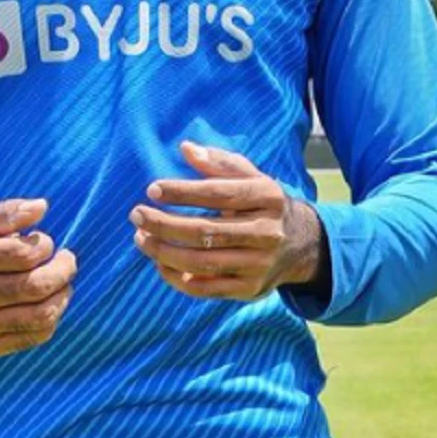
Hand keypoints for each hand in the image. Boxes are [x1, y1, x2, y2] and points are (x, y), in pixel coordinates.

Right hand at [0, 198, 76, 356]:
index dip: (44, 245)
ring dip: (63, 294)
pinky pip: (37, 335)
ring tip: (63, 281)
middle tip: (68, 260)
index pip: (21, 254)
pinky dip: (54, 316)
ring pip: (40, 315)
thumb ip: (10, 211)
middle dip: (62, 271)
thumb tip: (40, 207)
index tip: (45, 242)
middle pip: (33, 287)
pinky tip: (50, 301)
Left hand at [130, 141, 322, 300]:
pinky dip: (177, 278)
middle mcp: (267, 232)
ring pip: (203, 262)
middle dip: (165, 224)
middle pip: (206, 231)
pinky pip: (206, 288)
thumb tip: (186, 148)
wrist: (300, 244)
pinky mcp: (250, 289)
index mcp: (267, 197)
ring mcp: (259, 264)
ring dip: (165, 252)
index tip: (152, 189)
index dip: (182, 192)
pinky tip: (159, 263)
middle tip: (136, 215)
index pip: (218, 193)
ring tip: (140, 238)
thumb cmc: (262, 203)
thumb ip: (218, 162)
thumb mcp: (250, 176)